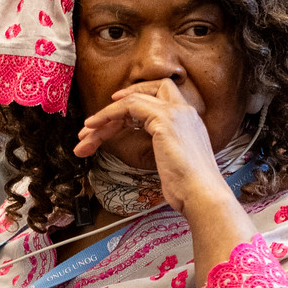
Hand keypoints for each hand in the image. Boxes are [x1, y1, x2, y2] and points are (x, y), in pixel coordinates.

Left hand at [77, 80, 254, 284]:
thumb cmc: (189, 187)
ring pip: (132, 100)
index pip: (159, 97)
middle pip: (144, 94)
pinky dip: (108, 115)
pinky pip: (129, 106)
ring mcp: (175, 113)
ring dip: (105, 116)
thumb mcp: (174, 162)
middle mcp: (184, 111)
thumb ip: (164, 149)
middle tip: (91, 126)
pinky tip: (94, 128)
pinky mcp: (164, 120)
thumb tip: (154, 153)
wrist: (201, 194)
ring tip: (85, 133)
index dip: (134, 99)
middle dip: (115, 108)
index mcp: (189, 121)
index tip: (114, 113)